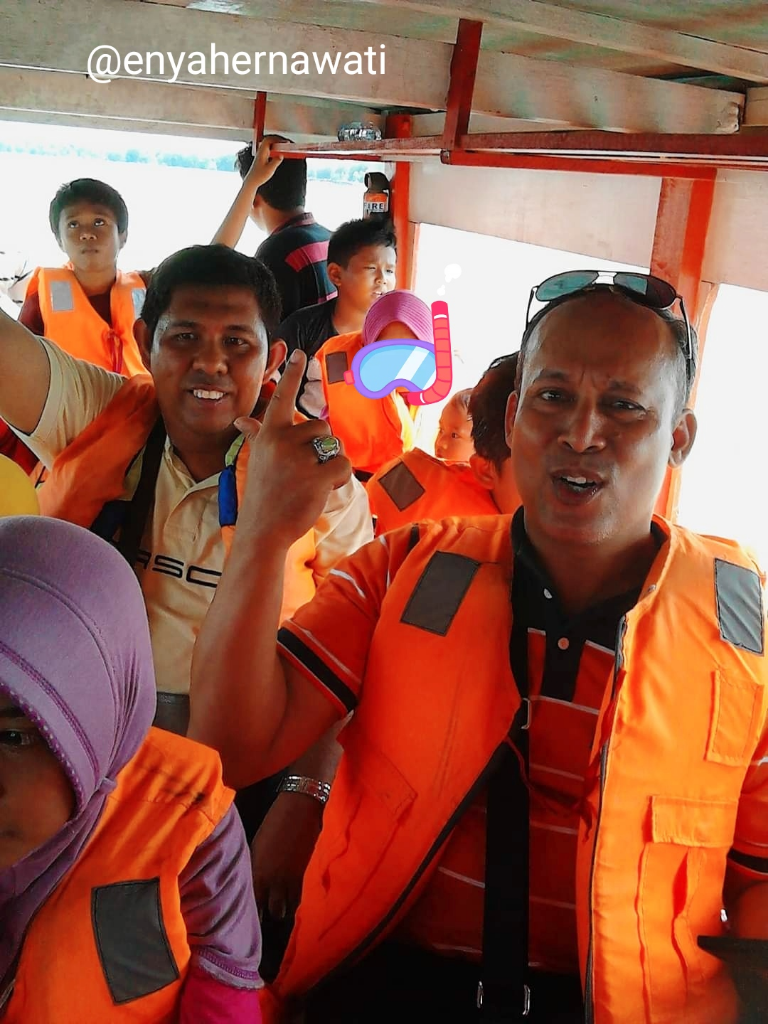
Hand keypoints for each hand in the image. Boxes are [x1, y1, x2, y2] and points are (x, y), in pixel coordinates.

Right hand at [234, 349, 351, 549]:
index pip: (283, 397)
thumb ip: (256, 435)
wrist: (263, 529)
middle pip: (321, 427)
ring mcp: (299, 458)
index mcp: (269, 434)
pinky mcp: (317, 476)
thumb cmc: (264, 494)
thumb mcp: (257, 460)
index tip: (299, 352)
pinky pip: (343, 466)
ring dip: (330, 464)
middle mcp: (282, 441)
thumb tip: (243, 420)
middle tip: (304, 472)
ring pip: (334, 446)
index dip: (291, 374)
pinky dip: (340, 479)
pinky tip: (322, 490)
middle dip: (320, 448)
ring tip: (310, 482)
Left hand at [246, 137, 283, 187]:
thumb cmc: (259, 176)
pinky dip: (274, 147)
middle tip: (284, 141)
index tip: (285, 141)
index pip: (269, 139)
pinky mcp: (262, 157)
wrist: (252, 181)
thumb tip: (281, 155)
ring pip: (268, 143)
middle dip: (277, 138)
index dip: (277, 138)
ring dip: (275, 142)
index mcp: (262, 152)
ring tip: (282, 144)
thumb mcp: (270, 169)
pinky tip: (278, 151)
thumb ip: (276, 161)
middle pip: (268, 139)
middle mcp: (260, 151)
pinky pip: (268, 148)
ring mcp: (261, 154)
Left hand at [251, 791, 322, 920]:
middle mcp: (272, 881)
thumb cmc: (274, 822)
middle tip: (266, 910)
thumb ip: (255, 868)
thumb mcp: (257, 845)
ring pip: (285, 911)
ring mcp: (289, 880)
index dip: (251, 910)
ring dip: (282, 909)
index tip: (249, 913)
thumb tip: (251, 883)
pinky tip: (291, 900)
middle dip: (268, 914)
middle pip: (270, 912)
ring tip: (279, 906)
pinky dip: (294, 903)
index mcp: (256, 871)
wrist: (300, 808)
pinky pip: (298, 900)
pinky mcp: (304, 876)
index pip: (251, 903)